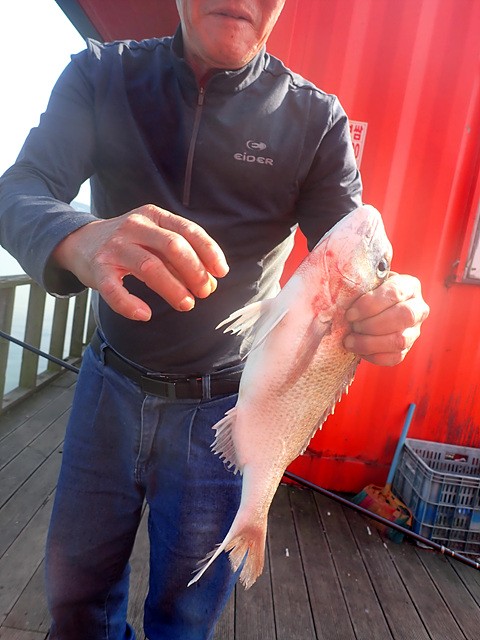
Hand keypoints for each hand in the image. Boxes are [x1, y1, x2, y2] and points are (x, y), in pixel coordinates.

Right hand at [51, 204, 228, 320]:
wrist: (80, 241)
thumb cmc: (130, 244)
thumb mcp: (155, 239)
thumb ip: (181, 257)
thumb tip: (210, 281)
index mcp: (154, 216)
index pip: (188, 230)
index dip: (209, 252)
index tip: (221, 272)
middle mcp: (135, 226)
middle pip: (173, 246)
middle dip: (194, 271)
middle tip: (205, 292)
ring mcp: (115, 246)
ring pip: (149, 267)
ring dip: (172, 289)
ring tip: (186, 305)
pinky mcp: (97, 268)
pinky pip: (114, 289)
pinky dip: (129, 304)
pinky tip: (144, 314)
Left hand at [343, 273, 429, 365]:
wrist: (371, 310)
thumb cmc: (366, 293)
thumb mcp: (366, 284)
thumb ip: (360, 287)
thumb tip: (345, 298)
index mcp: (409, 286)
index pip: (395, 293)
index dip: (370, 304)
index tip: (350, 313)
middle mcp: (418, 308)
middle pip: (403, 317)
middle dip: (372, 324)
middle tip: (353, 326)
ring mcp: (415, 331)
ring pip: (400, 340)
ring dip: (370, 343)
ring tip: (350, 341)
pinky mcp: (406, 349)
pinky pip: (394, 357)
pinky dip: (373, 356)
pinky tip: (358, 350)